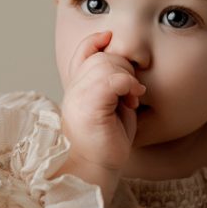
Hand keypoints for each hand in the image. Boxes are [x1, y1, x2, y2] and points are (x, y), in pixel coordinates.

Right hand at [60, 30, 146, 171]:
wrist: (95, 170)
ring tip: (131, 98)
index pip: (82, 52)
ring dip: (126, 77)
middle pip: (100, 56)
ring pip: (106, 65)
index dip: (96, 40)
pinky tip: (133, 99)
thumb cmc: (106, 143)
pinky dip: (128, 84)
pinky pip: (112, 80)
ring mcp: (78, 98)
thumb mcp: (112, 106)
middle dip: (123, 67)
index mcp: (77, 88)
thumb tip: (126, 63)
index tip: (109, 38)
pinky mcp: (89, 107)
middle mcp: (73, 90)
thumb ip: (113, 84)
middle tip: (132, 91)